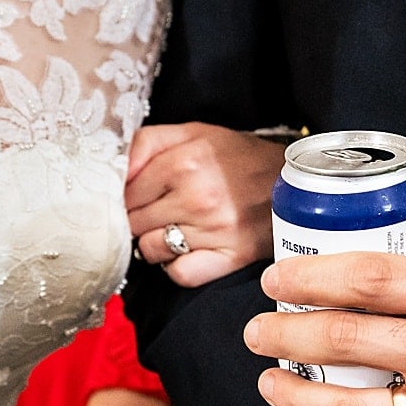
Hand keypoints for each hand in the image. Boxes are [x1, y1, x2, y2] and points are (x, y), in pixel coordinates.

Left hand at [125, 123, 283, 286]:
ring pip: (150, 250)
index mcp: (185, 161)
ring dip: (154, 242)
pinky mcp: (228, 258)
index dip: (122, 196)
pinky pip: (179, 273)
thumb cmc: (238, 157)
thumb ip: (148, 143)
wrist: (293, 182)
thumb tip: (112, 168)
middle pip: (132, 221)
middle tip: (155, 211)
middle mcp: (198, 197)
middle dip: (136, 218)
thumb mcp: (194, 132)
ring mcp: (214, 232)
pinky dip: (176, 266)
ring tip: (173, 229)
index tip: (134, 197)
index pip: (124, 192)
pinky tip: (187, 250)